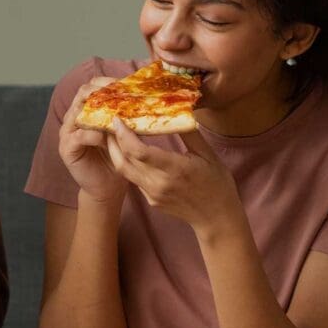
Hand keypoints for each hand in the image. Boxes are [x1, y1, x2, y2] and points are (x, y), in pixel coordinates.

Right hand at [58, 79, 128, 204]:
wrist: (107, 187)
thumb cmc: (116, 158)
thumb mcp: (121, 133)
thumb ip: (123, 117)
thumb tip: (139, 100)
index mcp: (86, 110)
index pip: (91, 87)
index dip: (105, 82)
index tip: (123, 82)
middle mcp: (74, 117)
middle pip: (82, 94)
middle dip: (100, 91)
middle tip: (117, 92)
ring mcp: (67, 132)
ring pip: (78, 112)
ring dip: (97, 112)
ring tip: (113, 114)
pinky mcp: (66, 148)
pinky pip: (79, 136)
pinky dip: (93, 134)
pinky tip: (104, 137)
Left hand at [106, 121, 243, 239]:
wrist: (217, 219)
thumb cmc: (217, 183)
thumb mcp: (208, 154)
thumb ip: (189, 132)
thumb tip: (177, 107)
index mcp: (175, 169)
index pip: (140, 152)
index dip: (124, 135)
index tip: (118, 119)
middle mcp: (159, 184)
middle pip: (125, 160)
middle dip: (114, 139)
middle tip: (110, 120)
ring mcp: (153, 194)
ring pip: (124, 170)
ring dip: (115, 150)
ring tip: (113, 132)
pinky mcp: (150, 200)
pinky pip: (133, 178)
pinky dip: (126, 161)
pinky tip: (127, 149)